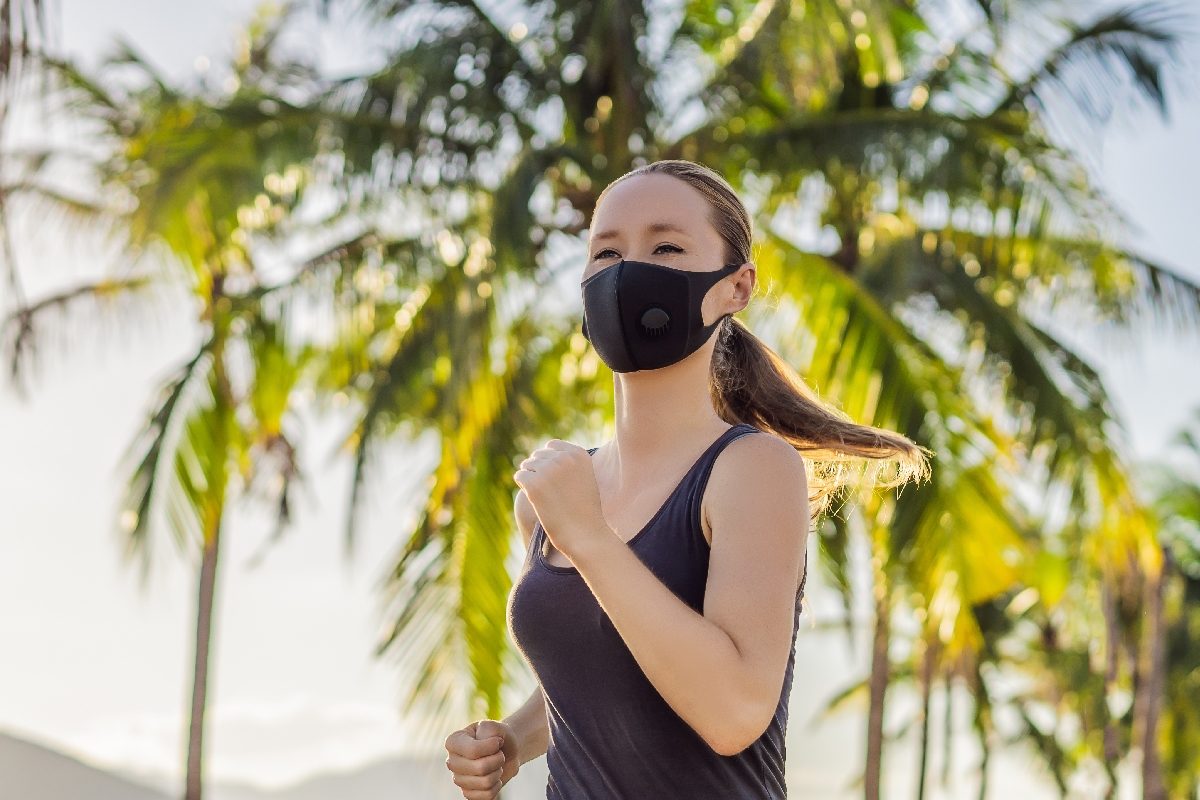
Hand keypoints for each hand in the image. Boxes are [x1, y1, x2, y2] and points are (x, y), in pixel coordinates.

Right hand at [444, 719, 518, 798]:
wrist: (506, 750)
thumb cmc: (497, 736)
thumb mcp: (494, 725)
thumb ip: (489, 728)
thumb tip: (489, 745)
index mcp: (453, 742)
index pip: (472, 751)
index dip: (492, 747)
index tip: (499, 741)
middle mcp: (452, 761)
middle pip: (480, 768)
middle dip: (498, 760)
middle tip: (500, 754)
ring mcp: (458, 779)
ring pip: (485, 782)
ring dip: (498, 772)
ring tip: (498, 765)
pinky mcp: (468, 793)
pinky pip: (486, 795)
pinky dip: (497, 786)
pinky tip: (496, 778)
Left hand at [513, 439, 610, 562]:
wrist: (584, 534)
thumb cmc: (585, 511)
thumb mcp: (584, 479)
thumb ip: (568, 463)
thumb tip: (542, 455)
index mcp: (578, 454)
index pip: (552, 446)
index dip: (549, 462)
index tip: (555, 480)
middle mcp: (563, 457)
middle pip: (538, 455)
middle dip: (539, 471)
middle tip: (551, 493)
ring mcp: (548, 469)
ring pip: (527, 465)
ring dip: (531, 479)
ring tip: (546, 497)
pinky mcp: (534, 483)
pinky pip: (520, 476)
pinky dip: (524, 487)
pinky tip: (536, 499)